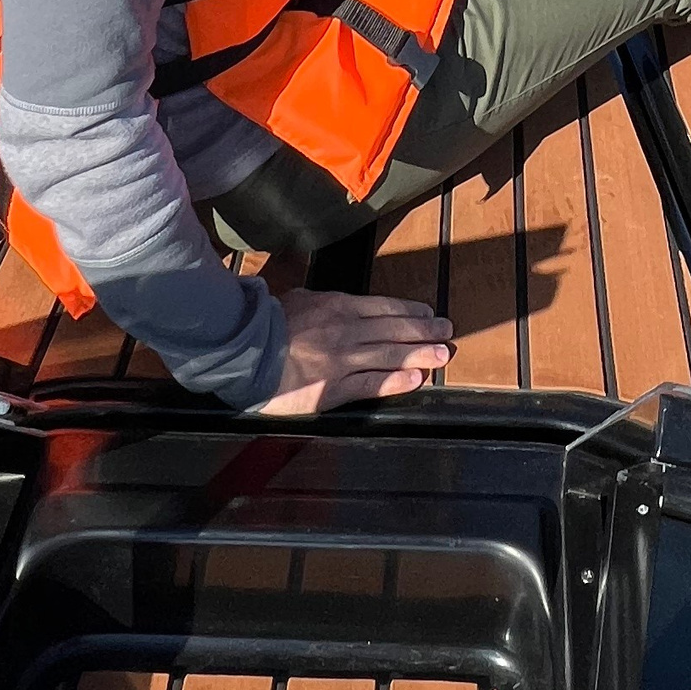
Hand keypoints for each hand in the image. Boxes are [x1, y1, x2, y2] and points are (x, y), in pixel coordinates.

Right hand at [253, 286, 456, 414]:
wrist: (244, 351)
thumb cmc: (266, 324)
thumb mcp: (297, 300)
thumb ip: (320, 302)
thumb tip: (332, 303)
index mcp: (338, 307)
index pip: (384, 308)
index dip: (410, 312)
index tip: (428, 314)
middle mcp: (347, 331)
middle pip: (395, 330)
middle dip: (424, 331)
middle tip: (447, 331)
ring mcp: (342, 360)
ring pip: (390, 355)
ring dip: (420, 354)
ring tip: (441, 354)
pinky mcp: (333, 389)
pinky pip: (371, 384)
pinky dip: (395, 381)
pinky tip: (415, 379)